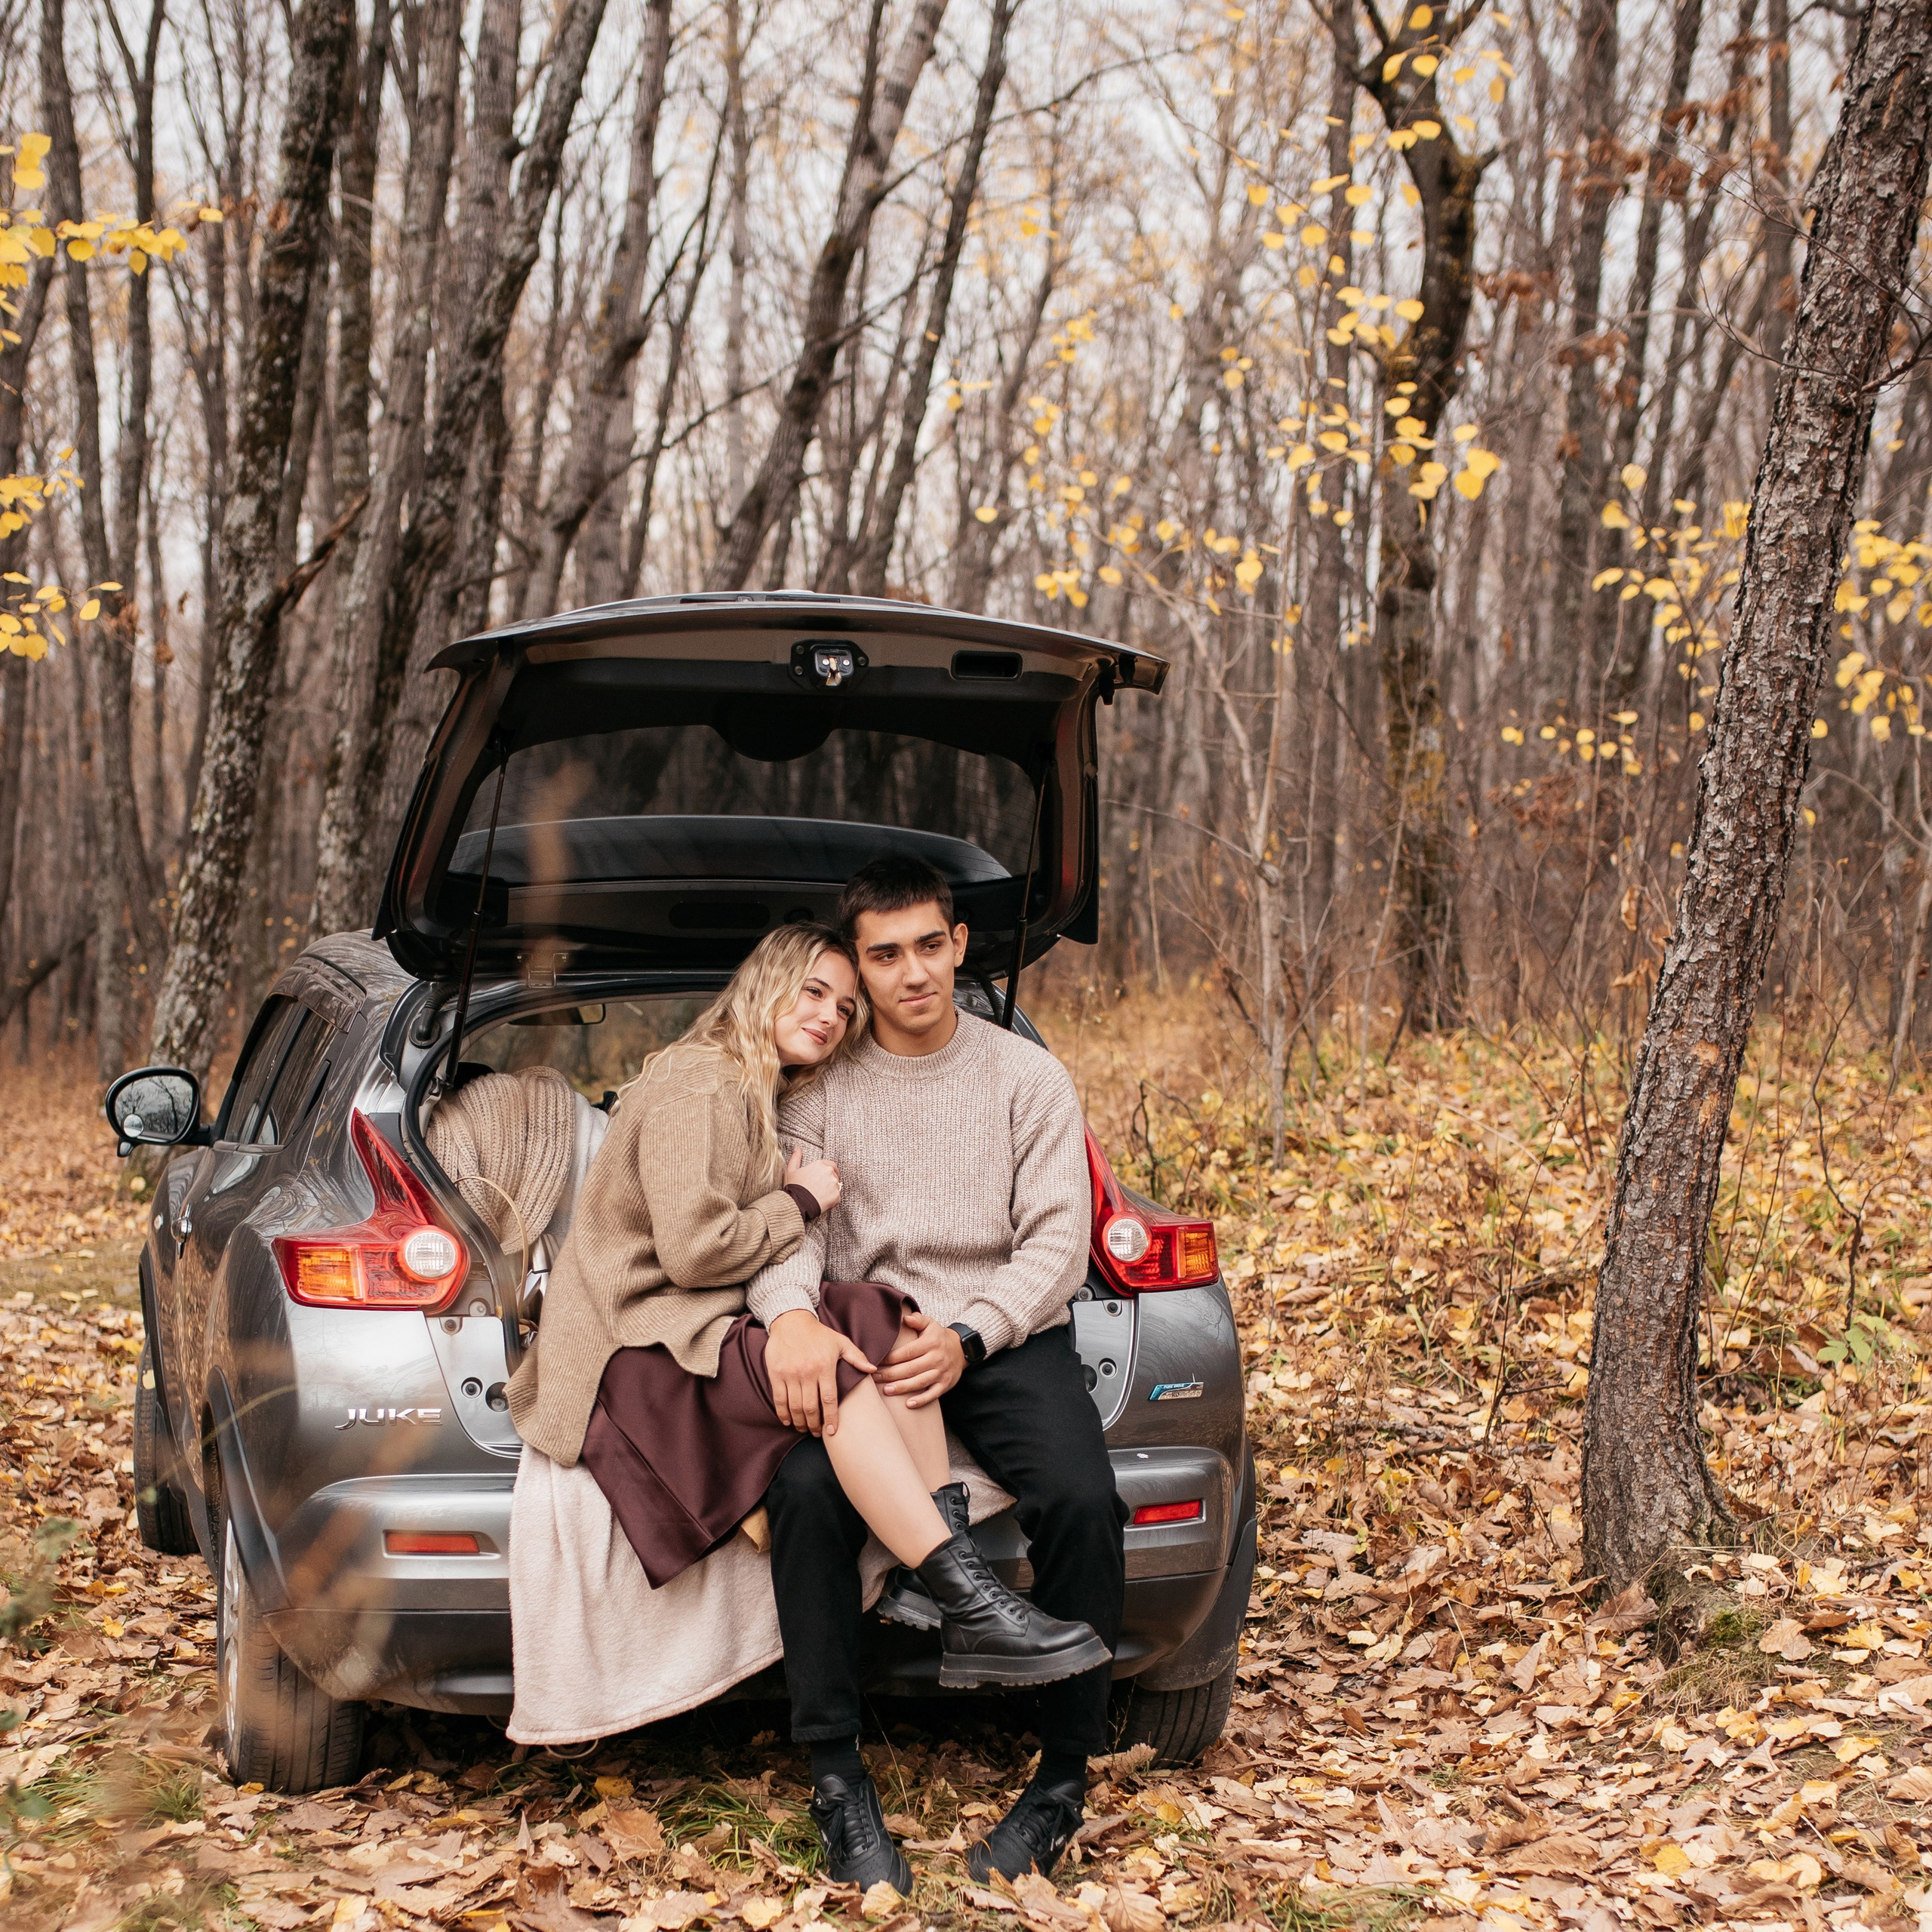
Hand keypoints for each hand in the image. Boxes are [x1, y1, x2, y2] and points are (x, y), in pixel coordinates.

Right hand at [763, 1309, 874, 1435]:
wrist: (791, 1321)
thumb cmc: (818, 1333)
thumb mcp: (840, 1342)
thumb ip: (857, 1357)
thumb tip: (873, 1369)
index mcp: (825, 1366)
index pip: (829, 1399)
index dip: (831, 1418)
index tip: (832, 1431)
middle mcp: (807, 1372)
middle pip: (811, 1407)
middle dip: (814, 1424)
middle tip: (817, 1433)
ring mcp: (790, 1374)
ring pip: (795, 1406)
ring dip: (800, 1422)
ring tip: (804, 1428)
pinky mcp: (776, 1374)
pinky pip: (779, 1399)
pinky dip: (783, 1414)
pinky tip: (788, 1421)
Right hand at [783, 1145, 841, 1212]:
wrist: (797, 1203)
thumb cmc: (794, 1187)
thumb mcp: (791, 1170)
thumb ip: (796, 1157)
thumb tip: (797, 1147)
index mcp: (820, 1164)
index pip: (831, 1165)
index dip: (829, 1171)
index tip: (826, 1177)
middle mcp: (829, 1172)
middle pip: (834, 1176)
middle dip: (829, 1181)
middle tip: (820, 1189)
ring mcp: (834, 1184)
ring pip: (836, 1187)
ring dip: (831, 1191)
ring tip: (820, 1196)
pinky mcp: (836, 1195)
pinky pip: (836, 1198)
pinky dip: (832, 1200)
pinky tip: (822, 1202)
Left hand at [875, 1308, 965, 1408]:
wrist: (961, 1350)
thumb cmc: (938, 1337)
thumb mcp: (930, 1324)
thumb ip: (917, 1320)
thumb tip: (904, 1318)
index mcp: (930, 1343)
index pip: (907, 1352)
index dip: (890, 1358)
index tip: (877, 1361)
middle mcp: (937, 1358)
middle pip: (910, 1368)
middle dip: (891, 1374)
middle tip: (874, 1377)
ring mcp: (941, 1372)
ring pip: (919, 1382)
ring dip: (902, 1387)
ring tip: (886, 1390)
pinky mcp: (945, 1384)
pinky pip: (933, 1394)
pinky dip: (921, 1400)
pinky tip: (908, 1404)